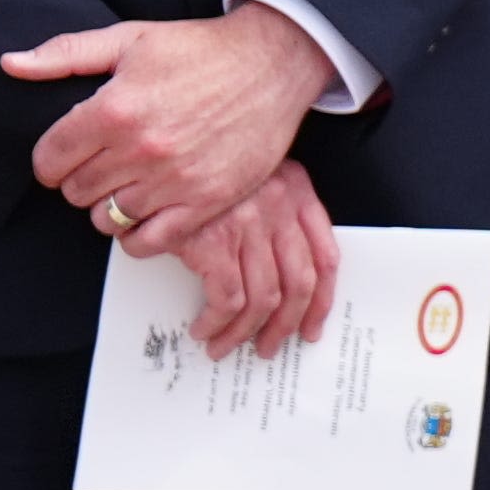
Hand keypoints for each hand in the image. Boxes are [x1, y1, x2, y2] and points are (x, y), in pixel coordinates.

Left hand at [7, 4, 332, 251]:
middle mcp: (142, 150)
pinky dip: (136, 236)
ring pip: (107, 219)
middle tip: (98, 165)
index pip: (50, 159)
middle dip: (79, 179)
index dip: (49, 160)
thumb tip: (11, 65)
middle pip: (76, 191)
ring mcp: (175, 181)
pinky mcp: (206, 202)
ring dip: (108, 206)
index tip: (62, 157)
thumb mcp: (129, 38)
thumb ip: (65, 54)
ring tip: (123, 186)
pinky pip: (150, 242)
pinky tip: (142, 214)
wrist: (271, 63)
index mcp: (115, 109)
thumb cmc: (201, 50)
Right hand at [174, 162, 343, 358]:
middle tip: (268, 347)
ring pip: (264, 299)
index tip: (311, 327)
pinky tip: (204, 329)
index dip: (321, 301)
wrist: (164, 142)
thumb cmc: (200, 161)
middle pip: (299, 285)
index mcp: (296, 191)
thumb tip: (277, 275)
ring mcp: (248, 225)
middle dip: (284, 326)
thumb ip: (272, 209)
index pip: (325, 258)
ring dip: (244, 333)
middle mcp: (279, 207)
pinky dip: (217, 323)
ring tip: (225, 346)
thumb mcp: (250, 173)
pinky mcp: (213, 241)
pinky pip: (227, 299)